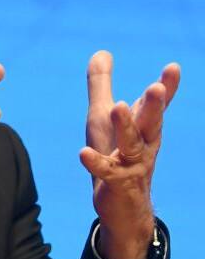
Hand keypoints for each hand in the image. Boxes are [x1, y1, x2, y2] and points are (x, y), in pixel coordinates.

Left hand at [79, 51, 179, 258]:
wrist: (124, 207)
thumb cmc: (114, 153)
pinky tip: (83, 153)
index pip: (155, 105)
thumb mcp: (104, 115)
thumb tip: (102, 52)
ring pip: (132, 144)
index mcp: (143, 127)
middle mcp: (143, 145)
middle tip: (156, 87)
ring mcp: (132, 165)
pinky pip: (107, 172)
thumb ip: (101, 84)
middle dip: (154, 105)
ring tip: (118, 106)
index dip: (167, 87)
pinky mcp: (116, 184)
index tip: (174, 67)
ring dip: (126, 126)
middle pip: (151, 122)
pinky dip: (96, 162)